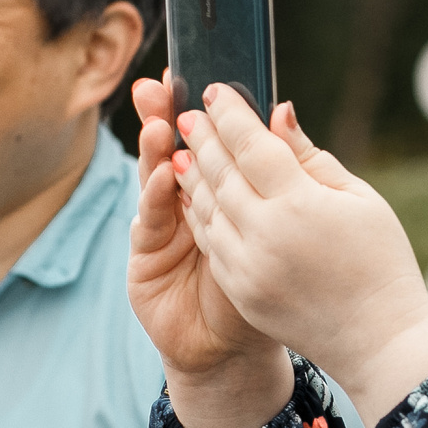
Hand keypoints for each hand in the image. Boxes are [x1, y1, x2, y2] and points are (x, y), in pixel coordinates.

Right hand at [128, 73, 291, 427]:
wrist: (236, 354)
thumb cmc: (266, 290)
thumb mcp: (281, 223)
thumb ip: (281, 168)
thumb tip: (284, 108)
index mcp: (219, 194)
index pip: (205, 141)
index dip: (199, 110)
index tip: (197, 73)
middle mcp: (185, 206)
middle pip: (172, 153)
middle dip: (165, 117)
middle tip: (164, 84)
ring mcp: (162, 232)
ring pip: (155, 182)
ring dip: (153, 153)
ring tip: (159, 125)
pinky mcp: (144, 261)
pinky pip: (150, 225)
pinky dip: (155, 201)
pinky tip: (162, 177)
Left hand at [165, 83, 427, 426]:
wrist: (378, 340)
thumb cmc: (381, 263)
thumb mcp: (360, 200)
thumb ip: (311, 157)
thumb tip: (278, 113)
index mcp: (301, 204)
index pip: (251, 145)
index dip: (230, 114)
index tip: (215, 90)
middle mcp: (266, 233)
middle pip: (220, 171)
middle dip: (201, 137)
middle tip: (187, 112)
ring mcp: (248, 266)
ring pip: (206, 206)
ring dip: (191, 173)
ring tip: (182, 148)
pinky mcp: (240, 290)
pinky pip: (210, 241)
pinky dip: (198, 212)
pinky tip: (195, 194)